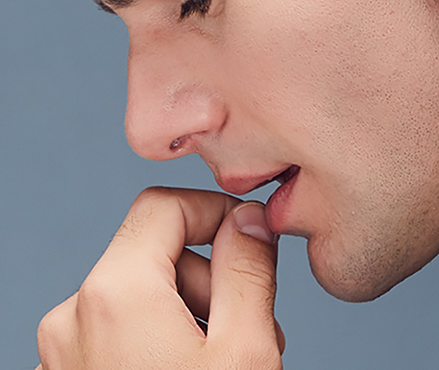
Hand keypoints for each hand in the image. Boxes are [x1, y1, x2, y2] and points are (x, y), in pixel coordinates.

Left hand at [36, 187, 284, 369]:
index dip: (217, 212)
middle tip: (252, 322)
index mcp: (114, 295)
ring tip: (227, 358)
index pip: (164, 204)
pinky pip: (120, 333)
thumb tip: (249, 220)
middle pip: (156, 253)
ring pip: (141, 296)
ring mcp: (63, 354)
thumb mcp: (244, 348)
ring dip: (192, 311)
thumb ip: (249, 270)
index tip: (254, 239)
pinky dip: (162, 340)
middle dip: (212, 276)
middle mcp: (73, 317)